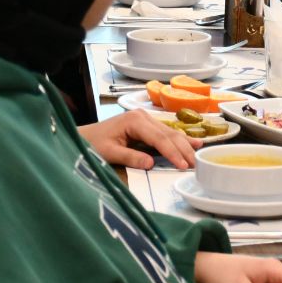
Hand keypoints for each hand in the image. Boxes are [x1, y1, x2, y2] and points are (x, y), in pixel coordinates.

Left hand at [80, 110, 195, 170]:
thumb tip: (151, 163)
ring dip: (185, 145)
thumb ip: (130, 157)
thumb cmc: (92, 144)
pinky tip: (195, 143)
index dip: (173, 153)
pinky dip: (180, 140)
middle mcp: (143, 117)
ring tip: (198, 157)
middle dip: (184, 150)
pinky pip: (167, 133)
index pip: (160, 139)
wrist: (82, 136)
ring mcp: (146, 119)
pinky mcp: (147, 125)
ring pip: (171, 133)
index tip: (183, 165)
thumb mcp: (109, 153)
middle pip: (169, 134)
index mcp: (135, 121)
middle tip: (196, 165)